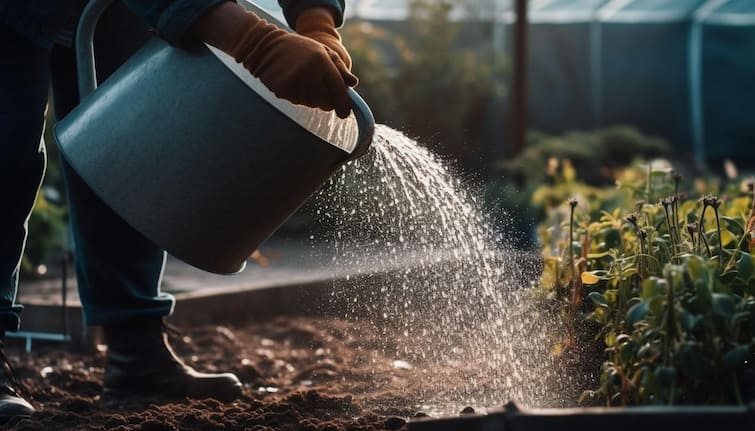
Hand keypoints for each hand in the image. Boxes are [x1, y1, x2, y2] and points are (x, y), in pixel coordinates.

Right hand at [192, 4, 355, 117]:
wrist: (265, 46)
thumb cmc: (298, 49)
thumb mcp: (322, 51)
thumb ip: (339, 68)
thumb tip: (353, 84)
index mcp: (322, 62)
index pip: (338, 90)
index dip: (344, 106)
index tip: (345, 114)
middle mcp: (310, 73)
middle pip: (326, 103)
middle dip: (326, 102)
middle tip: (320, 91)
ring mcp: (295, 82)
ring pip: (312, 104)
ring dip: (311, 98)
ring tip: (303, 80)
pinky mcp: (283, 90)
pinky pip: (297, 102)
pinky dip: (297, 96)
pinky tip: (292, 82)